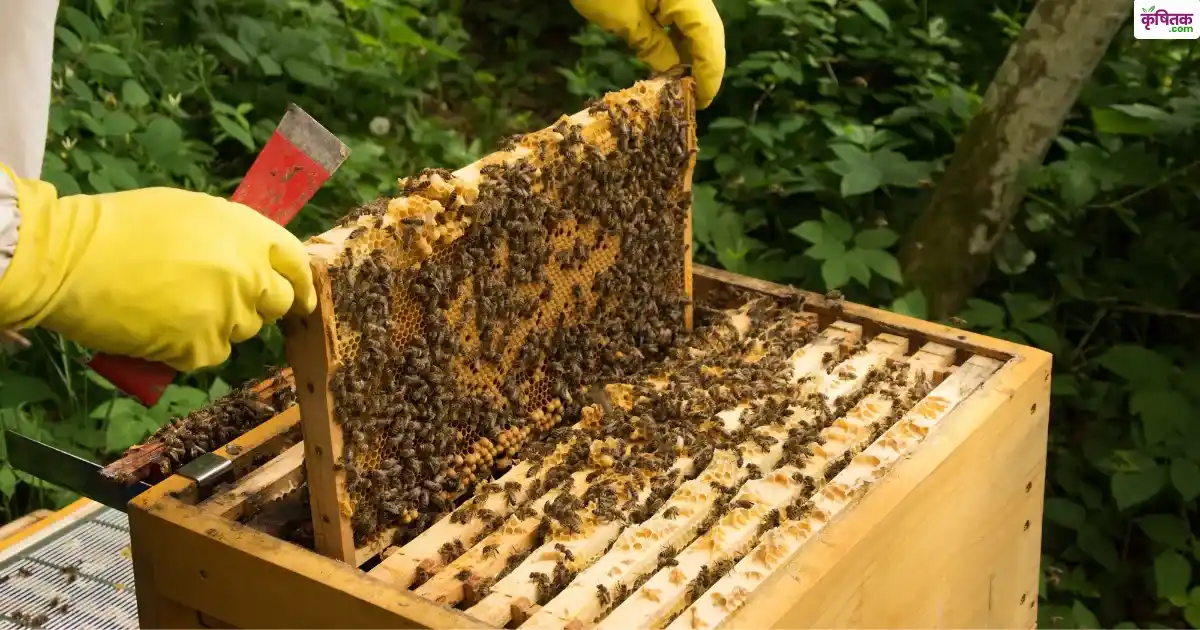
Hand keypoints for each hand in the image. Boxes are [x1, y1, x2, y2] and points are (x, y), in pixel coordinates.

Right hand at [0, 164, 315, 371]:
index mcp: (247, 231)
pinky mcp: (204, 346)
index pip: (297, 261)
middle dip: (260, 306)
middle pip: (279, 302)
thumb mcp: (191, 212)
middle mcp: (248, 272)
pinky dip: (190, 349)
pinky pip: (212, 354)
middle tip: (226, 304)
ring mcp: (229, 311)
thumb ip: (232, 236)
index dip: (300, 280)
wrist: (71, 259)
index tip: (301, 296)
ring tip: (174, 306)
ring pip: (243, 330)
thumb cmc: (121, 228)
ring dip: (219, 325)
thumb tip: (254, 258)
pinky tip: (161, 329)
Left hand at [570, 0, 725, 107]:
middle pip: (710, 32)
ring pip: (699, 22)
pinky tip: (671, 55)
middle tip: (694, 96)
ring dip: (692, 51)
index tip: (702, 101)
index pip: (709, 41)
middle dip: (704, 65)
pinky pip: (684, 12)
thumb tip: (673, 73)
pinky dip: (680, 34)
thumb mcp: (622, 19)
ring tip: (681, 81)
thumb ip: (652, 46)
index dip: (709, 75)